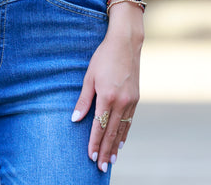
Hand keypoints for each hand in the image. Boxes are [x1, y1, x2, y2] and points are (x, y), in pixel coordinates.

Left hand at [71, 11, 141, 171]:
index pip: (99, 126)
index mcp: (107, 96)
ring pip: (122, 130)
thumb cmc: (104, 57)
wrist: (126, 43)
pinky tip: (121, 143)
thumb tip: (75, 119)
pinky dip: (125, 134)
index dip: (95, 143)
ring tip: (111, 161)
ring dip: (116, 147)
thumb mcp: (89, 76)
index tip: (91, 156)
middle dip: (106, 151)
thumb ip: (83, 99)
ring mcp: (131, 101)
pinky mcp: (136, 98)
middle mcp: (121, 101)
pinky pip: (130, 121)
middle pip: (112, 132)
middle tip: (101, 167)